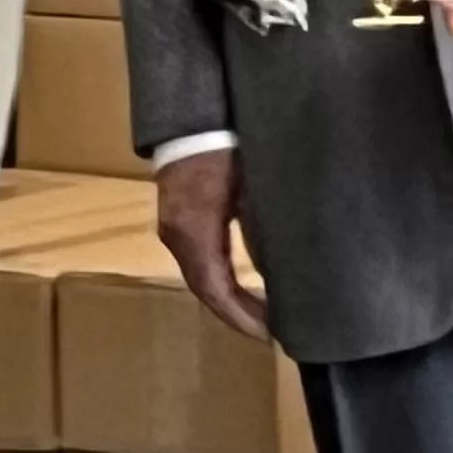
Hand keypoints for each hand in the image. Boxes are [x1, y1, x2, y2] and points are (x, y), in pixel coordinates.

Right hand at [155, 146, 269, 341]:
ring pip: (200, 277)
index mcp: (194, 230)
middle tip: (269, 331)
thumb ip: (261, 228)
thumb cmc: (225, 147)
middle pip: (205, 289)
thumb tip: (279, 268)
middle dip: (236, 314)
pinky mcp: (177, 220)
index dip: (239, 315)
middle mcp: (177, 236)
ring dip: (228, 299)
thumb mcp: (250, 187)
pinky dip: (220, 280)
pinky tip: (240, 288)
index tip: (268, 333)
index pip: (214, 288)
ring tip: (259, 314)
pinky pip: (198, 262)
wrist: (190, 119)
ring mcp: (173, 229)